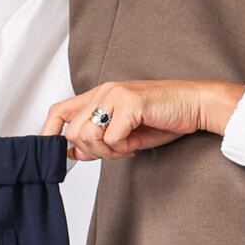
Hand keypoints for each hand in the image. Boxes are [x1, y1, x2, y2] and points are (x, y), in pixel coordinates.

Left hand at [42, 79, 244, 159]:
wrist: (195, 107)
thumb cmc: (164, 118)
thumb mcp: (125, 135)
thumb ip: (99, 142)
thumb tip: (75, 152)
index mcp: (100, 96)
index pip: (60, 111)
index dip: (49, 133)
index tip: (52, 151)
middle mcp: (104, 91)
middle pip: (74, 131)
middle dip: (93, 151)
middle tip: (116, 151)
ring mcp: (116, 95)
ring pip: (89, 136)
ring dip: (108, 151)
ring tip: (128, 146)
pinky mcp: (130, 103)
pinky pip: (112, 138)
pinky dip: (124, 148)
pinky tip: (137, 142)